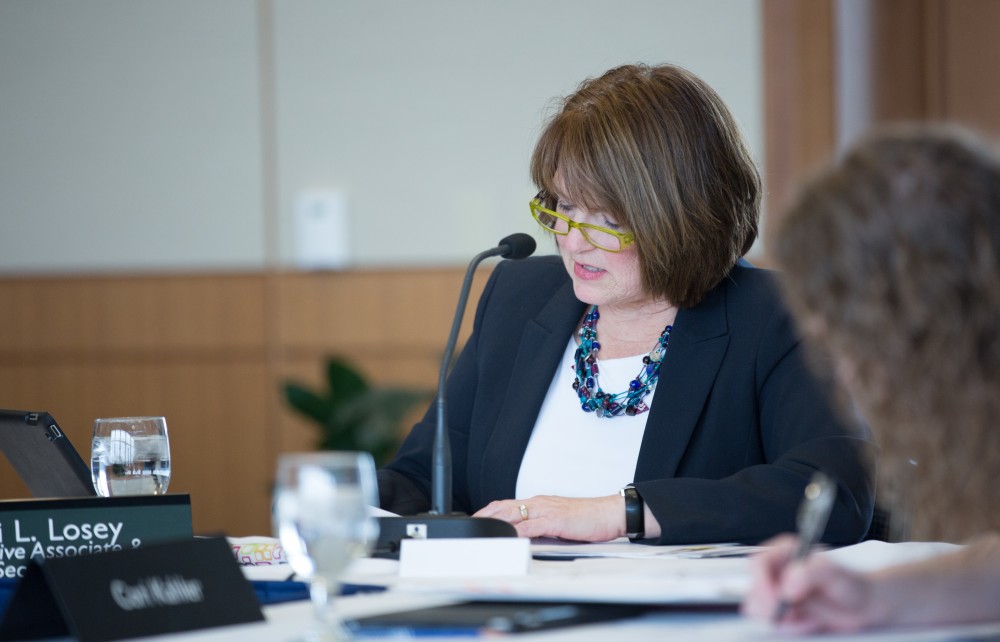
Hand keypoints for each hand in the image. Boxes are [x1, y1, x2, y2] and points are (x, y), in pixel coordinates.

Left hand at [473, 494, 623, 541]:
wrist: (610, 514)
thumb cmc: (588, 518)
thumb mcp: (559, 521)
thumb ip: (541, 526)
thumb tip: (524, 536)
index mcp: (540, 503)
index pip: (508, 504)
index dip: (490, 511)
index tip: (477, 519)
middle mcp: (541, 503)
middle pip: (506, 507)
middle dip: (486, 515)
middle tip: (471, 524)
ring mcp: (548, 511)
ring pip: (515, 514)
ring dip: (497, 522)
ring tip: (482, 530)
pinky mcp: (556, 521)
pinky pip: (532, 526)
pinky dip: (518, 531)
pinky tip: (509, 537)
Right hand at [741, 534, 879, 632]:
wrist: (866, 607)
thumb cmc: (853, 586)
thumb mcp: (836, 575)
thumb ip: (812, 573)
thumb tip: (789, 583)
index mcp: (787, 551)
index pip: (759, 564)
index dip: (763, 584)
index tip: (778, 601)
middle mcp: (779, 570)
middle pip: (756, 590)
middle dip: (774, 608)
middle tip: (795, 616)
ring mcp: (780, 592)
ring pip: (763, 610)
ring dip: (784, 621)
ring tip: (810, 619)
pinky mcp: (784, 612)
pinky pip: (776, 624)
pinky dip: (790, 628)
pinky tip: (809, 623)